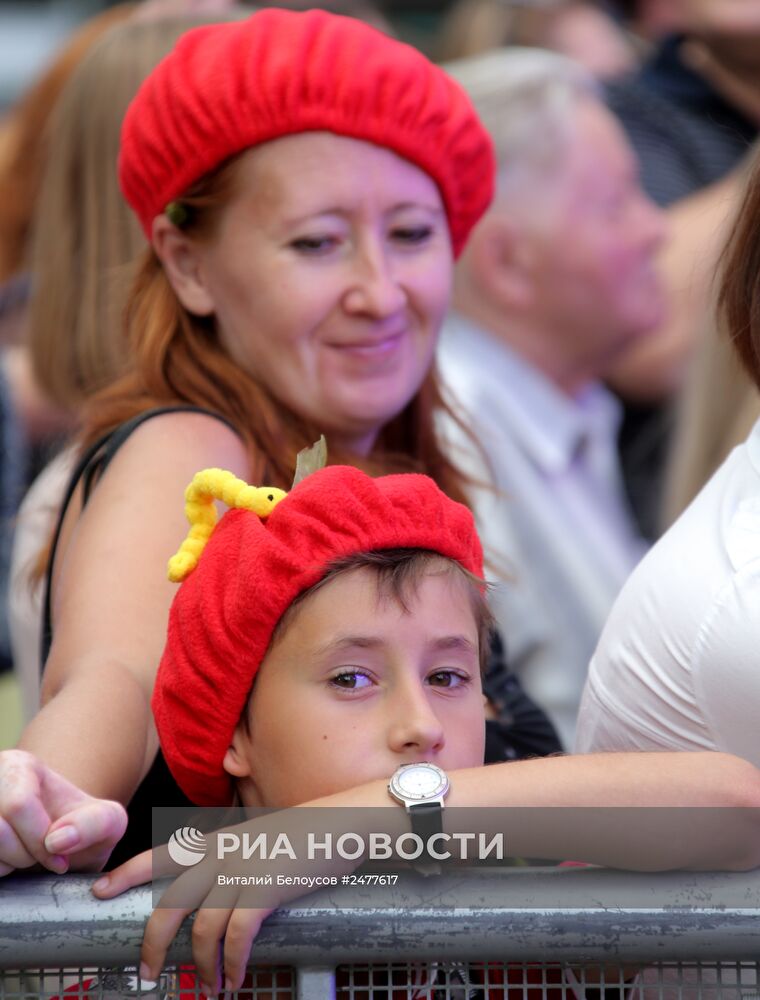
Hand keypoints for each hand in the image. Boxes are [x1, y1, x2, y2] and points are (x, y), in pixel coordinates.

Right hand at [0, 750, 126, 875]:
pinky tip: (10, 862)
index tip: (60, 859)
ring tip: (25, 857)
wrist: (62, 848)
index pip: (19, 805)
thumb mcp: (108, 822)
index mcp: (18, 766)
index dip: (39, 841)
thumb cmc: (83, 830)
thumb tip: (59, 840)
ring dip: (9, 865)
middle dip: (24, 855)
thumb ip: (96, 824)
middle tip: (41, 855)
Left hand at [96, 810, 359, 996]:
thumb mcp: (261, 839)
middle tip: (148, 974)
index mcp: (219, 840)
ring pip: (202, 928)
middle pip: (170, 902)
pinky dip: (233, 963)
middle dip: (154, 943)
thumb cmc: (307, 833)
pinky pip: (237, 936)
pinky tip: (236, 979)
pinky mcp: (265, 888)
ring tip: (209, 987)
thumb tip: (220, 893)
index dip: (127, 872)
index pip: (161, 854)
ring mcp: (243, 870)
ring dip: (202, 966)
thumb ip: (236, 859)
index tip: (99, 890)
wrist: (342, 822)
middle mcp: (223, 854)